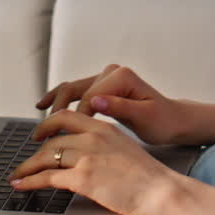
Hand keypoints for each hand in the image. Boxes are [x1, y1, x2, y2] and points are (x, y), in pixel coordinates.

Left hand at [9, 109, 182, 214]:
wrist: (160, 190)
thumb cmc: (149, 176)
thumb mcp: (125, 149)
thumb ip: (105, 146)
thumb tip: (90, 154)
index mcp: (103, 128)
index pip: (66, 117)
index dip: (47, 124)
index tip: (40, 132)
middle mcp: (92, 137)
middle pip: (52, 139)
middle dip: (33, 150)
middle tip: (26, 160)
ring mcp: (86, 156)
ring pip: (45, 157)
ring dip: (27, 167)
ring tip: (17, 176)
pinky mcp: (82, 177)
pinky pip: (47, 177)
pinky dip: (30, 181)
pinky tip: (22, 185)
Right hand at [35, 64, 196, 144]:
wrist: (173, 120)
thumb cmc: (163, 122)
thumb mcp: (145, 118)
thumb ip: (120, 108)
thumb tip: (94, 102)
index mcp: (122, 77)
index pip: (89, 98)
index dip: (76, 120)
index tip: (66, 141)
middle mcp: (111, 72)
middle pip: (75, 89)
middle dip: (57, 111)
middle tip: (43, 134)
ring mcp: (105, 78)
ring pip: (71, 89)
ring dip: (54, 105)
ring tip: (40, 124)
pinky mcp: (102, 86)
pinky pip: (76, 91)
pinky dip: (60, 99)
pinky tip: (44, 106)